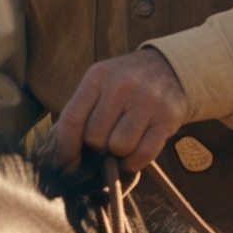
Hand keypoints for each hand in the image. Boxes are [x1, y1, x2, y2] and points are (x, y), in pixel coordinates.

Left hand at [44, 48, 187, 173]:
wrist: (168, 67)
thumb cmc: (125, 84)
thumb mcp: (100, 84)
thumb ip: (82, 112)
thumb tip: (63, 157)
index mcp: (98, 75)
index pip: (72, 119)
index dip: (66, 148)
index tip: (67, 164)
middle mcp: (122, 84)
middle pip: (95, 137)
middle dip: (97, 148)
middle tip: (106, 142)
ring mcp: (148, 100)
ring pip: (119, 147)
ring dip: (117, 155)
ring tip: (122, 144)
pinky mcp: (168, 117)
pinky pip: (143, 154)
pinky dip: (134, 163)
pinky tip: (133, 154)